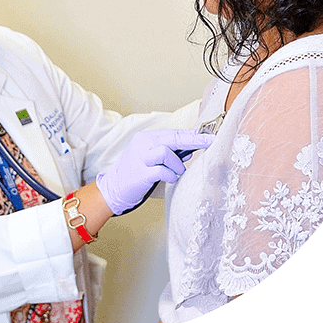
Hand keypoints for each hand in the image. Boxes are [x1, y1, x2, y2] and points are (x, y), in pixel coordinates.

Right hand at [96, 129, 213, 215]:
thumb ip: (169, 152)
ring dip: (177, 164)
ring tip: (177, 172)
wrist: (112, 189)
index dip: (193, 135)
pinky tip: (170, 179)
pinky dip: (170, 175)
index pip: (174, 133)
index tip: (210, 136)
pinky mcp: (140, 174)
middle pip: (172, 138)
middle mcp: (142, 144)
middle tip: (210, 141)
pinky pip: (162, 171)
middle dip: (194, 140)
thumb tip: (190, 149)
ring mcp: (140, 158)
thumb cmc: (135, 173)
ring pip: (166, 151)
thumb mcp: (151, 158)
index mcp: (146, 138)